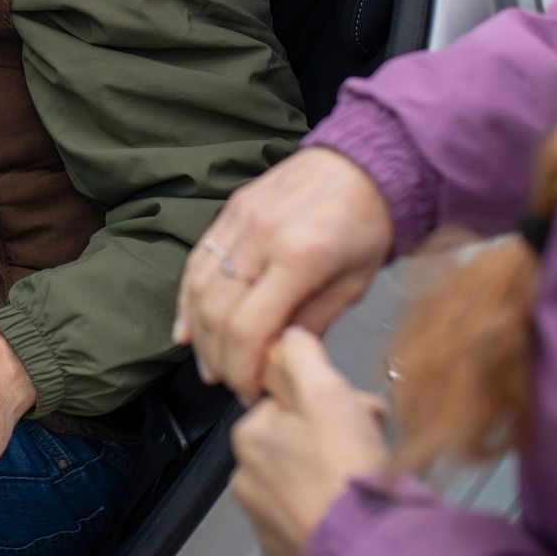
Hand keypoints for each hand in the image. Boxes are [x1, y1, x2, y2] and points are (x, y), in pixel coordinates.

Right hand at [175, 147, 393, 404]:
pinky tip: (187, 325)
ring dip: (198, 331)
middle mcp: (262, 235)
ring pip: (199, 285)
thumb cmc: (369, 226)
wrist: (365, 164)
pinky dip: (188, 296)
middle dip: (218, 357)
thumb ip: (313, 322)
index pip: (250, 327)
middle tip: (229, 382)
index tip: (250, 391)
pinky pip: (198, 258)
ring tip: (209, 362)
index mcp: (300, 257)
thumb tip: (279, 358)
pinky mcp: (232, 209)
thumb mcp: (355, 284)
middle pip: (217, 310)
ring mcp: (241, 218)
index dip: (242, 368)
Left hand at [231, 329, 388, 555]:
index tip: (352, 411)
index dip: (326, 403)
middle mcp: (248, 479)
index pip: (287, 404)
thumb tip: (289, 335)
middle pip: (297, 443)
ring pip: (304, 482)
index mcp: (250, 436)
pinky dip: (331, 512)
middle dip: (333, 439)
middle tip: (367, 446)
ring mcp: (265, 519)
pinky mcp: (287, 551)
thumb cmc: (344, 475)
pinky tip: (355, 510)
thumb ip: (303, 356)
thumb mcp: (326, 392)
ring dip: (332, 476)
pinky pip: (310, 518)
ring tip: (364, 480)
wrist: (364, 553)